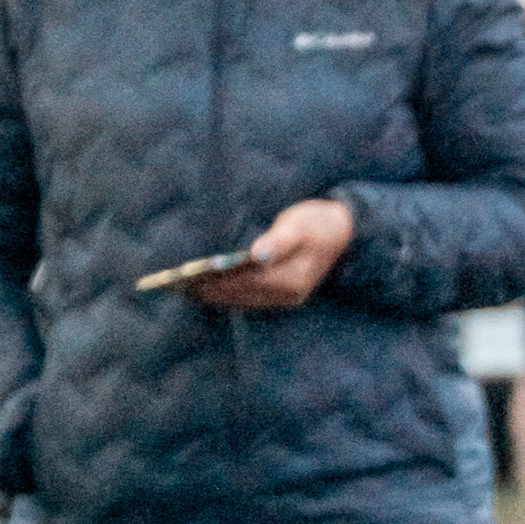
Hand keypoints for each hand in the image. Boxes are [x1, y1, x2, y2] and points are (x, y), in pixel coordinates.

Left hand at [190, 195, 355, 310]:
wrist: (344, 231)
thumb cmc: (318, 224)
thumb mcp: (300, 226)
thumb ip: (279, 241)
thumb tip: (258, 254)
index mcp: (291, 278)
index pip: (246, 282)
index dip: (219, 281)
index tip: (193, 278)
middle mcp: (288, 294)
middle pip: (242, 294)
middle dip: (212, 291)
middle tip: (180, 287)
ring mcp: (286, 297)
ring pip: (244, 300)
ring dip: (218, 296)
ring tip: (190, 291)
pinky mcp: (283, 294)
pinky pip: (251, 298)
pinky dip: (230, 295)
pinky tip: (212, 291)